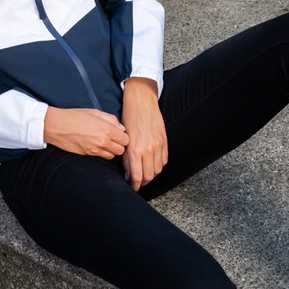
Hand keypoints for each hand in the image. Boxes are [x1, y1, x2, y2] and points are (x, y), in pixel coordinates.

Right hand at [43, 107, 128, 158]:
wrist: (57, 125)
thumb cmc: (74, 116)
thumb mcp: (95, 112)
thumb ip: (111, 119)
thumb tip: (121, 128)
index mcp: (106, 129)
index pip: (125, 139)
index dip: (123, 136)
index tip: (118, 133)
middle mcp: (102, 142)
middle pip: (121, 150)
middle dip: (119, 145)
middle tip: (113, 138)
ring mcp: (95, 150)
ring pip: (112, 156)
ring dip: (111, 150)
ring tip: (104, 142)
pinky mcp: (87, 155)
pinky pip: (101, 157)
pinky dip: (102, 153)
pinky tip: (97, 145)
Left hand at [121, 77, 167, 191]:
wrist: (141, 101)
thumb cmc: (128, 117)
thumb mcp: (123, 138)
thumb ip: (126, 157)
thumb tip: (128, 172)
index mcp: (134, 149)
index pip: (137, 176)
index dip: (135, 185)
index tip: (133, 187)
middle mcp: (147, 150)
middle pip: (149, 176)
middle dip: (143, 182)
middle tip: (138, 182)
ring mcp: (157, 146)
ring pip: (157, 170)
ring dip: (151, 174)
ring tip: (145, 172)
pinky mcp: (164, 141)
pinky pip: (164, 160)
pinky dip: (159, 165)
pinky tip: (153, 163)